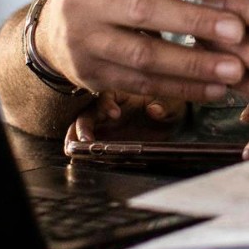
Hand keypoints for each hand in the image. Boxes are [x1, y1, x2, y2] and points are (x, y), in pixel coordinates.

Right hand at [36, 0, 248, 103]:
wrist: (56, 27)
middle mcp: (79, 1)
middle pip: (142, 11)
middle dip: (194, 21)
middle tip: (237, 31)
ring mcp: (82, 42)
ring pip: (142, 55)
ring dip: (192, 64)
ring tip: (233, 69)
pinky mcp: (92, 76)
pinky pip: (142, 84)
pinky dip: (181, 88)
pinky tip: (214, 88)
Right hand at [71, 90, 188, 142]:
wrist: (169, 123)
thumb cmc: (169, 106)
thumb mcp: (173, 105)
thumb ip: (165, 105)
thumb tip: (155, 109)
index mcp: (123, 92)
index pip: (107, 94)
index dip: (107, 103)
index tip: (115, 114)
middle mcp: (109, 106)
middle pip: (88, 111)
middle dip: (83, 125)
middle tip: (86, 139)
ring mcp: (104, 123)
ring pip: (82, 127)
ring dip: (75, 137)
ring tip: (75, 150)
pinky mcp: (103, 138)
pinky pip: (87, 141)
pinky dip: (81, 148)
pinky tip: (80, 156)